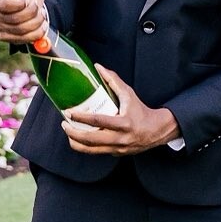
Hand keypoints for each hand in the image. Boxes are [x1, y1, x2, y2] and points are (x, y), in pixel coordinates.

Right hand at [0, 0, 48, 45]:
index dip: (17, 5)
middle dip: (30, 13)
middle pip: (12, 20)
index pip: (2, 6)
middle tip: (38, 6)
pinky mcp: (7, 36)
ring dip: (35, 23)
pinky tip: (42, 26)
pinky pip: (21, 40)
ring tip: (42, 14)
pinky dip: (35, 34)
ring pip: (19, 31)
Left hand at [61, 66, 180, 156]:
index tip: (69, 112)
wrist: (156, 131)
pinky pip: (96, 152)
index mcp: (123, 123)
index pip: (98, 121)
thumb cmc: (141, 111)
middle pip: (90, 140)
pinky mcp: (115, 154)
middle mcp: (120, 138)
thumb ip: (113, 80)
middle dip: (73, 133)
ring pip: (91, 150)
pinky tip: (79, 138)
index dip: (81, 117)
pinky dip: (85, 146)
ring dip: (76, 142)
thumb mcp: (128, 94)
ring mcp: (117, 148)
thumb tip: (98, 67)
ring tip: (68, 132)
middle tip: (64, 124)